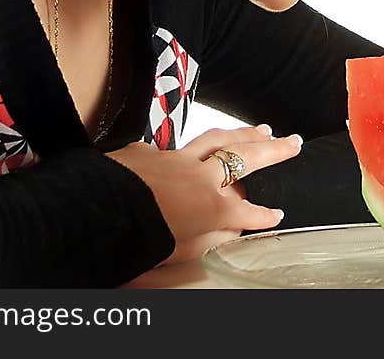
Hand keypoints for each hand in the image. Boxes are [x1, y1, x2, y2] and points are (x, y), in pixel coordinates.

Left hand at [106, 124, 301, 263]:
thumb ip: (207, 241)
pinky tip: (196, 148)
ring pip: (216, 140)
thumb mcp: (176, 254)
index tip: (276, 214)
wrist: (89, 212)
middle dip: (273, 151)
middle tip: (294, 142)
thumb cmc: (131, 238)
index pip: (247, 212)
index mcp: (209, 207)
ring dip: (243, 134)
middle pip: (244, 158)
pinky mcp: (147, 152)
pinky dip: (191, 148)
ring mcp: (173, 159)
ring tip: (263, 129)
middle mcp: (197, 178)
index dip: (264, 215)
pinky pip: (174, 148)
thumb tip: (226, 234)